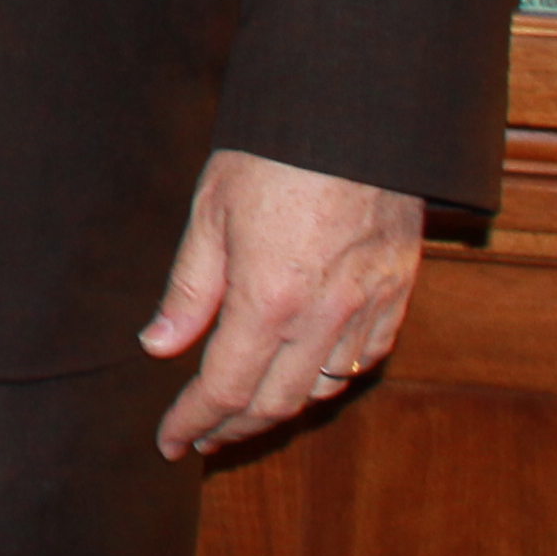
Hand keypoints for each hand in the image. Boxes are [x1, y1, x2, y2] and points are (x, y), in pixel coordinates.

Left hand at [141, 148, 426, 457]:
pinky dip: (331, 377)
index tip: (170, 442)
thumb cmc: (273, 153)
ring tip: (247, 411)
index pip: (224, 387)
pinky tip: (307, 374)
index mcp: (268, 298)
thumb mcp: (209, 211)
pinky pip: (365, 357)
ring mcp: (367, 306)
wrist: (355, 113)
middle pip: (276, 402)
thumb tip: (159, 345)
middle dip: (235, 428)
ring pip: (324, 387)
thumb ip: (189, 288)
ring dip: (282, 409)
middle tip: (204, 437)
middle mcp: (323, 315)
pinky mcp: (398, 292)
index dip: (194, 421)